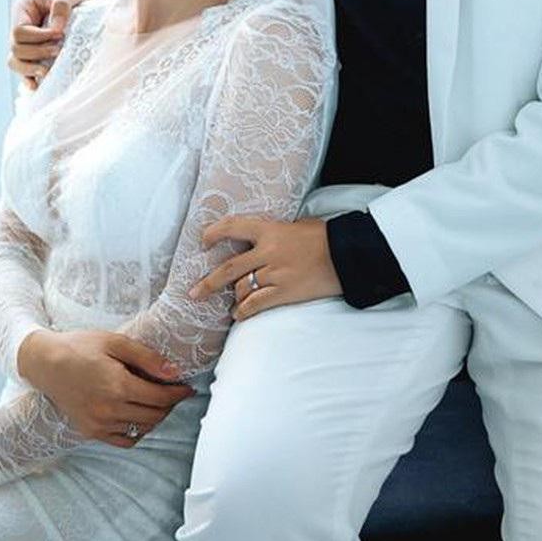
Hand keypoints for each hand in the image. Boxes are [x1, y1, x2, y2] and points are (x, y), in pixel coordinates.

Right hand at [8, 0, 92, 89]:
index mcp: (23, 9)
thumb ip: (61, 7)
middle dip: (37, 53)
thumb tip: (56, 30)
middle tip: (58, 50)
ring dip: (30, 69)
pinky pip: (24, 70)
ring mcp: (25, 43)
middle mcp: (19, 27)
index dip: (37, 37)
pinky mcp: (33, 54)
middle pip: (16, 49)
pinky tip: (37, 86)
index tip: (59, 34)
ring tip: (47, 71)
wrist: (81, 3)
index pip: (19, 31)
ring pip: (15, 62)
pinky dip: (29, 78)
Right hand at [17, 328, 195, 446]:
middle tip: (174, 392)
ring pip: (142, 429)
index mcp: (118, 385)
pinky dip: (137, 432)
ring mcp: (99, 424)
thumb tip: (174, 372)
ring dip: (156, 417)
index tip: (188, 388)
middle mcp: (110, 409)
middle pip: (155, 415)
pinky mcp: (91, 431)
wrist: (46, 363)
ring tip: (158, 402)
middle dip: (170, 405)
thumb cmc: (80, 347)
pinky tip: (139, 417)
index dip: (179, 394)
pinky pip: (124, 440)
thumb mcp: (115, 342)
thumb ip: (147, 358)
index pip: (161, 398)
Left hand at [188, 216, 342, 320]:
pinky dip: (244, 311)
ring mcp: (275, 274)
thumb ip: (276, 233)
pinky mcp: (284, 292)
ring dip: (233, 298)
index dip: (215, 233)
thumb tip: (261, 240)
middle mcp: (268, 252)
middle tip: (194, 292)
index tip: (203, 241)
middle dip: (209, 282)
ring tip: (230, 305)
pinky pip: (256, 304)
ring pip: (241, 288)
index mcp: (270, 230)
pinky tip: (239, 315)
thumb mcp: (297, 225)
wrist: (347, 254)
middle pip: (229, 268)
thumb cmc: (325, 236)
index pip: (234, 227)